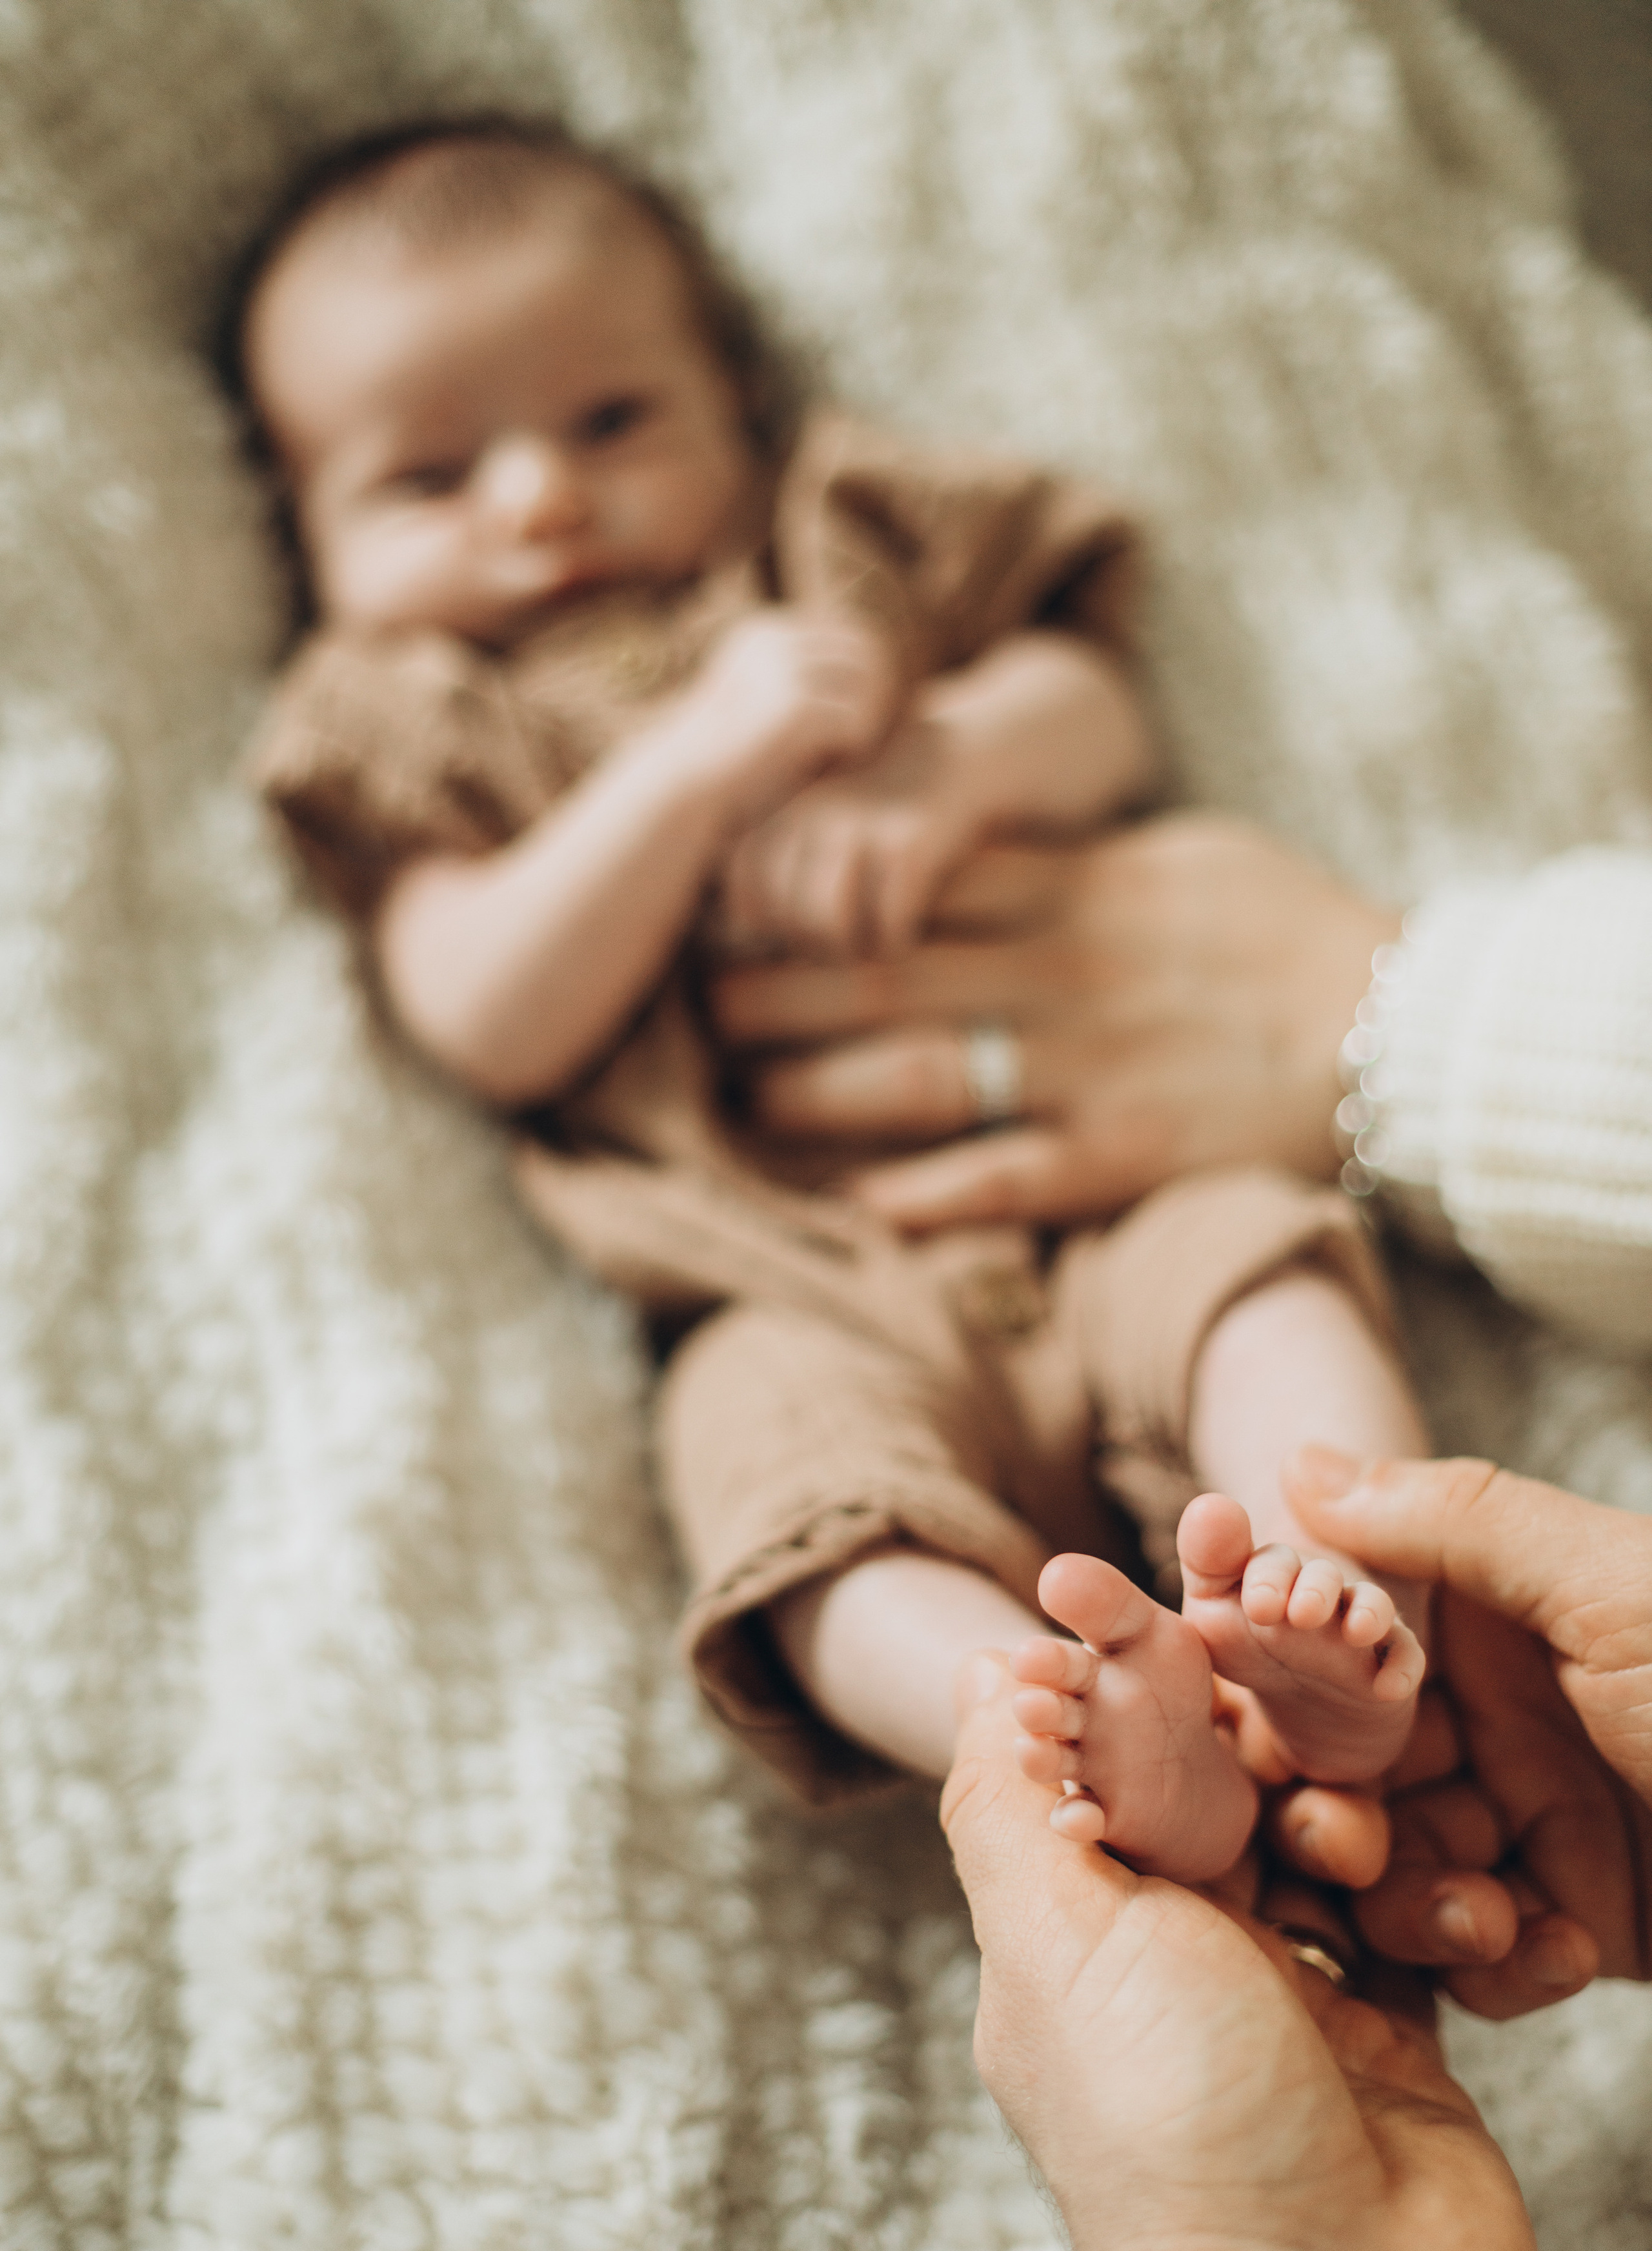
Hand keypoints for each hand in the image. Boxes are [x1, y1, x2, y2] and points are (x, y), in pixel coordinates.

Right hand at [684, 609, 896, 820]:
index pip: (848, 632)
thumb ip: (808, 670)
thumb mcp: (767, 692)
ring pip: (867, 683)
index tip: (856, 712)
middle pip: (865, 651)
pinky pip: (856, 719)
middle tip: (860, 731)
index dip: (867, 673)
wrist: (690, 778)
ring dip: (866, 719)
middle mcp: (774, 637)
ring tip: (844, 747)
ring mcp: (783, 667)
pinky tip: (831, 760)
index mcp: (766, 628)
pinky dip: (853, 744)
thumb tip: (877, 658)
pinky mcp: (794, 703)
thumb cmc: (733, 746)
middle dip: (875, 693)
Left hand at [710, 812, 1399, 1229]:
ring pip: (914, 1073)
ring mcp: (1084, 1068)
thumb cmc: (1289, 930)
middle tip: (692, 1002)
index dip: (805, 893)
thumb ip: (1069, 856)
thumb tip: (971, 850)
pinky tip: (849, 1207)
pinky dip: (919, 1195)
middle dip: (772, 987)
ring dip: (812, 1089)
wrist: (1398, 1028)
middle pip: (878, 973)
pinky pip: (997, 1178)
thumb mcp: (1178, 852)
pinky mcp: (1118, 1156)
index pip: (904, 881)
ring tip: (740, 1100)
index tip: (733, 902)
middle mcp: (1058, 972)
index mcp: (1072, 888)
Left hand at [711, 713, 985, 958]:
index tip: (782, 936)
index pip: (744, 877)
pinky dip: (892, 943)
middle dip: (809, 944)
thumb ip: (780, 856)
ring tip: (866, 949)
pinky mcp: (911, 844)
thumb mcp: (822, 811)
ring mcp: (863, 826)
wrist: (961, 751)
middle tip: (837, 949)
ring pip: (829, 922)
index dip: (755, 917)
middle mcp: (816, 813)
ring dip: (848, 950)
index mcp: (788, 806)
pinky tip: (901, 939)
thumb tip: (738, 933)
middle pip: (786, 909)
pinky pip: (887, 921)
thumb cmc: (882, 801)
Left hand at [940, 1653, 1539, 2250]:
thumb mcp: (1055, 1943)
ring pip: (1322, 1837)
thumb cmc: (1171, 2130)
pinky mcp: (1380, 2028)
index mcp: (1072, 1922)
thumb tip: (983, 1674)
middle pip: (1223, 1787)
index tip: (1196, 1602)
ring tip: (1352, 1849)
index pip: (1102, 1758)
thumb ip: (1008, 1801)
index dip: (1144, 1674)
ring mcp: (1279, 1989)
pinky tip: (1433, 1899)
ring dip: (1352, 1823)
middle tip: (1312, 1702)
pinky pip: (1404, 1916)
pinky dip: (1426, 1898)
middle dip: (1269, 1739)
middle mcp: (1169, 1949)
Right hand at [1287, 1448, 1651, 2015]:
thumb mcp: (1618, 1591)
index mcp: (1501, 1612)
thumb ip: (1458, 1524)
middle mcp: (1503, 1712)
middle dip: (1335, 1812)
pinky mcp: (1571, 1925)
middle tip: (1351, 1844)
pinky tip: (1557, 1949)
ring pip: (1401, 1871)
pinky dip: (1499, 1966)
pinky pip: (1480, 1958)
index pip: (1345, 1639)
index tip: (1243, 1714)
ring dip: (1417, 1902)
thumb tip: (1304, 1462)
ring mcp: (1535, 1822)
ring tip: (1483, 1914)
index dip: (1282, 1676)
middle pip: (1352, 1768)